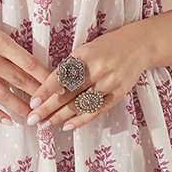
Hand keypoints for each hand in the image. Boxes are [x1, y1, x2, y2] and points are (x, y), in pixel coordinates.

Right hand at [0, 11, 52, 123]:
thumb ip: (8, 48)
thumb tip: (30, 67)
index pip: (29, 63)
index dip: (46, 77)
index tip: (59, 87)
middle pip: (20, 81)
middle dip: (38, 96)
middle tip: (52, 108)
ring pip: (4, 95)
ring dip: (21, 108)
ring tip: (34, 118)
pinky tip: (8, 121)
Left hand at [25, 21, 151, 130]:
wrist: (138, 46)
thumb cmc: (105, 48)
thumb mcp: (84, 50)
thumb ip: (69, 67)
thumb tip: (47, 89)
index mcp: (84, 55)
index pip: (61, 76)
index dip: (46, 90)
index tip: (32, 102)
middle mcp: (97, 69)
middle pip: (69, 94)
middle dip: (48, 109)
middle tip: (32, 120)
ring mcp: (109, 83)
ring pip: (81, 105)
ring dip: (61, 117)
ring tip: (45, 125)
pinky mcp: (118, 94)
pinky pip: (97, 110)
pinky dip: (81, 120)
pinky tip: (67, 126)